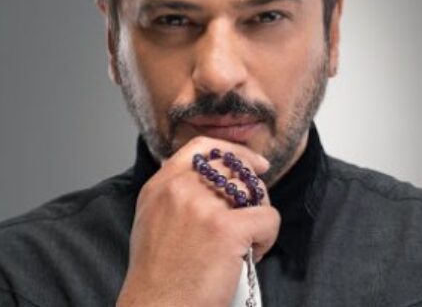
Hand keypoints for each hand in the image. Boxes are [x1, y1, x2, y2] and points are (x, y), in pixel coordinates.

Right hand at [116, 136, 280, 306]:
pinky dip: (268, 237)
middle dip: (252, 190)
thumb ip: (176, 192)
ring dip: (259, 215)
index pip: (203, 146)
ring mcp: (203, 206)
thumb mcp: (153, 219)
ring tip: (248, 241)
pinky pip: (268, 218)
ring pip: (254, 191)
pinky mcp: (226, 229)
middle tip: (253, 214)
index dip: (235, 151)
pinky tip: (253, 254)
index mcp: (161, 184)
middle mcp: (180, 188)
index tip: (253, 163)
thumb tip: (214, 178)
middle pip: (235, 168)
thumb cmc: (157, 275)